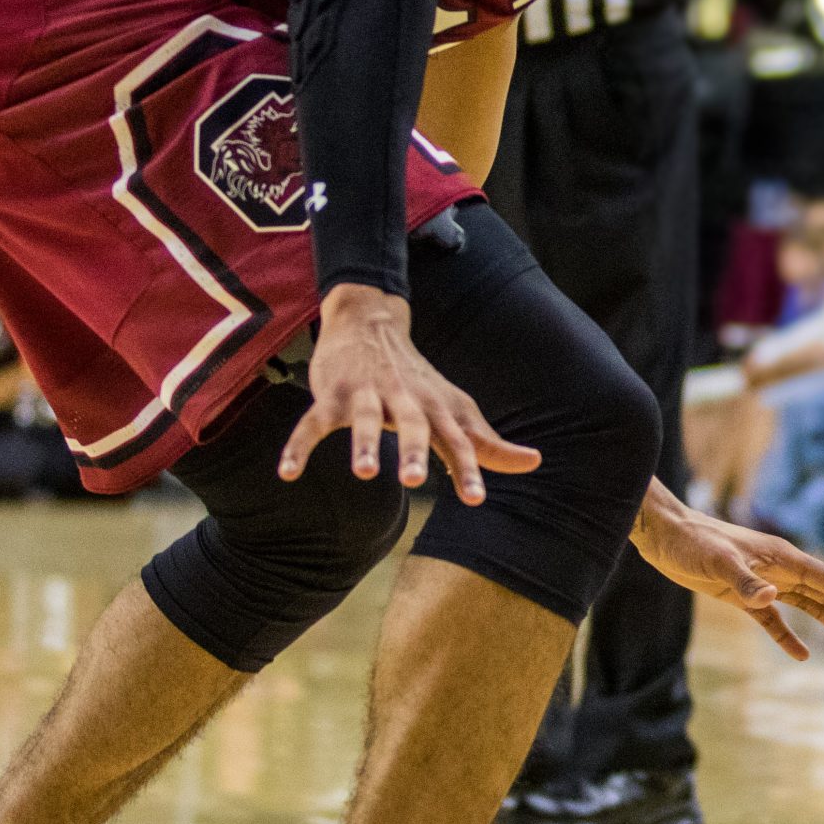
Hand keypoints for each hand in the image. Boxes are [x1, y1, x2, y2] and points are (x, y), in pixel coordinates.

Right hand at [280, 284, 540, 502]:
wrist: (372, 324)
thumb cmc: (418, 381)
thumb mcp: (456, 409)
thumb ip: (487, 443)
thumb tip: (535, 462)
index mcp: (438, 409)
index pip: (457, 441)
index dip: (467, 469)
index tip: (475, 500)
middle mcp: (405, 400)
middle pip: (413, 426)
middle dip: (414, 451)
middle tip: (414, 480)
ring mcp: (366, 395)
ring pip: (365, 419)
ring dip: (363, 443)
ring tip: (363, 472)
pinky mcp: (331, 394)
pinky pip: (312, 423)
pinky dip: (299, 446)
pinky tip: (288, 474)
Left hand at [633, 485, 823, 659]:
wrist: (665, 535)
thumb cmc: (693, 542)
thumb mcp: (719, 562)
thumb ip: (746, 581)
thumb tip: (772, 598)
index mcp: (784, 559)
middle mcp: (781, 570)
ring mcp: (764, 583)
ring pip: (809, 606)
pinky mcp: (743, 596)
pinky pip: (774, 621)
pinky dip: (788, 637)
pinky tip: (802, 655)